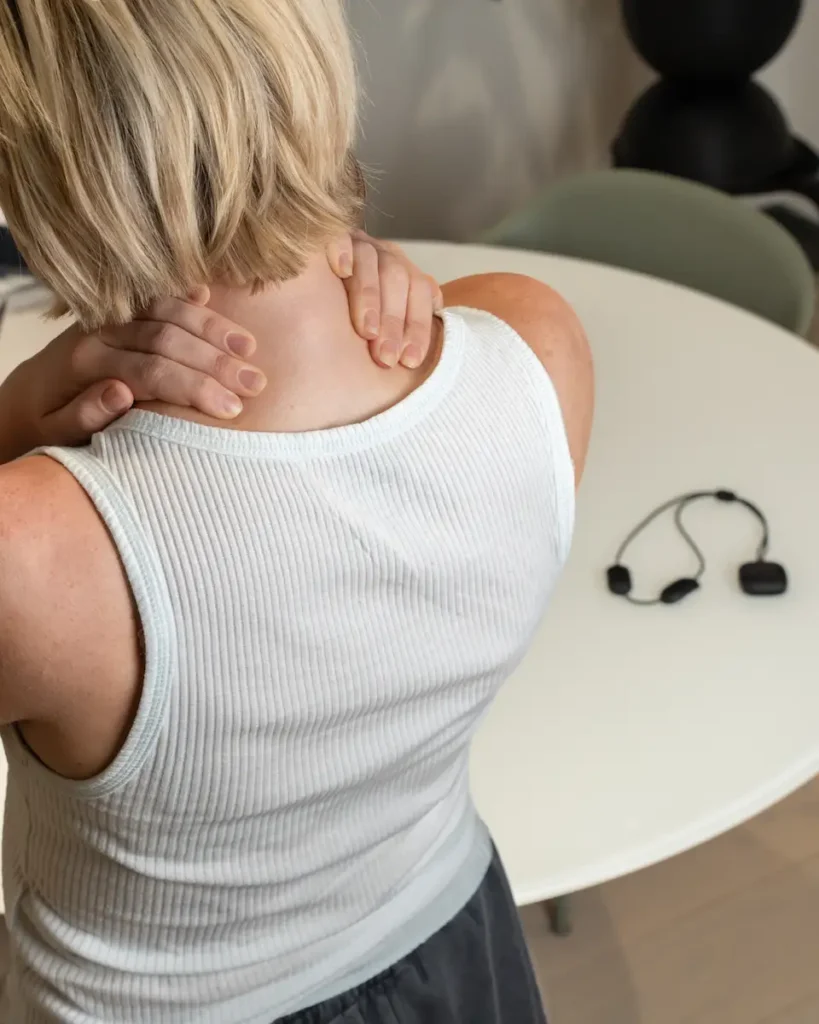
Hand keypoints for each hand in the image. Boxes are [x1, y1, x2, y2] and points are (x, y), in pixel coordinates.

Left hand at [0, 287, 262, 462]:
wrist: (22, 395)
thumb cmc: (46, 424)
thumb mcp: (54, 432)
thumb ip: (84, 415)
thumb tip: (120, 392)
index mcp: (86, 365)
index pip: (151, 372)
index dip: (195, 388)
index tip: (232, 409)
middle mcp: (99, 333)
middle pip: (167, 339)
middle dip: (216, 361)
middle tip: (256, 382)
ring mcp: (110, 317)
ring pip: (166, 311)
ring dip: (211, 327)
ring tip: (250, 348)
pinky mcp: (118, 310)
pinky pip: (154, 296)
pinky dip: (183, 296)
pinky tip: (211, 297)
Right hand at [328, 231, 442, 368]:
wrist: (285, 303)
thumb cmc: (338, 328)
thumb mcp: (373, 334)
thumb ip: (399, 332)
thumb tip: (420, 344)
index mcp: (399, 272)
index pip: (420, 291)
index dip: (418, 326)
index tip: (410, 360)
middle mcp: (379, 254)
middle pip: (396, 277)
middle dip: (394, 320)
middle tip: (386, 357)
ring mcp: (351, 242)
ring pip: (370, 260)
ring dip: (370, 296)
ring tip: (367, 332)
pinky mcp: (321, 237)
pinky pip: (337, 236)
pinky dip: (342, 250)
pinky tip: (341, 270)